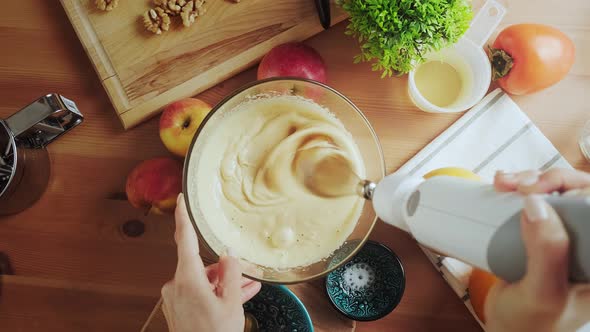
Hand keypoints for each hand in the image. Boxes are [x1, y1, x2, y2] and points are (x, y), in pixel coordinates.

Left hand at [161, 194, 260, 331]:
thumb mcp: (231, 303)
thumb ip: (231, 274)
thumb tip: (228, 254)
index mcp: (187, 279)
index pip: (183, 240)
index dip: (182, 217)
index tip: (180, 200)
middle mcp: (176, 285)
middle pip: (202, 266)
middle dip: (225, 270)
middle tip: (247, 275)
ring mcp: (175, 298)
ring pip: (203, 281)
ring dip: (223, 284)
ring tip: (248, 289)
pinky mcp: (178, 309)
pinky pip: (198, 293)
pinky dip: (215, 293)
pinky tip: (235, 297)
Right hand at [487, 169, 589, 331]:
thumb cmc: (532, 325)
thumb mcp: (542, 293)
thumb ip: (547, 253)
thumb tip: (537, 204)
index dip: (577, 189)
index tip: (542, 190)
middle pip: (581, 193)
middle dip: (551, 180)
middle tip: (521, 185)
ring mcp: (568, 238)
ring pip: (559, 191)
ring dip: (532, 179)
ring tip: (505, 184)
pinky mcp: (546, 234)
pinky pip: (538, 200)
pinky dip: (520, 186)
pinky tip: (504, 185)